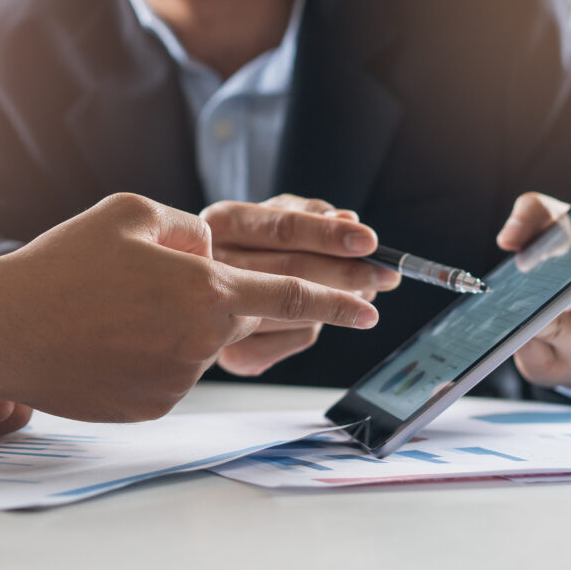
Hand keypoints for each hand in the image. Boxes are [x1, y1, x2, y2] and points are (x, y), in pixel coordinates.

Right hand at [0, 193, 378, 423]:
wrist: (2, 328)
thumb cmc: (63, 265)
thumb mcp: (131, 213)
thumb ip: (190, 229)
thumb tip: (210, 250)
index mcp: (205, 290)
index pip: (289, 296)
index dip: (336, 300)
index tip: (370, 307)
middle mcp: (200, 342)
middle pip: (251, 325)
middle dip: (279, 314)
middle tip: (259, 301)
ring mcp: (176, 381)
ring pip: (199, 346)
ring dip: (182, 325)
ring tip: (119, 309)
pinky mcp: (152, 407)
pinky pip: (169, 373)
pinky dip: (154, 353)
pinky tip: (109, 337)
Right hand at [201, 194, 399, 375]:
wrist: (183, 295)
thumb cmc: (236, 246)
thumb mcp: (265, 214)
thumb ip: (304, 213)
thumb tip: (347, 219)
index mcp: (222, 222)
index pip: (283, 228)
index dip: (330, 235)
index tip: (369, 241)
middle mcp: (213, 268)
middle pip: (293, 273)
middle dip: (350, 274)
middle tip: (387, 276)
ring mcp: (216, 315)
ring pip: (298, 311)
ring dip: (338, 304)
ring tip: (362, 293)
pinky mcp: (230, 357)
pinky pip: (291, 343)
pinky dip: (313, 329)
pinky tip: (318, 317)